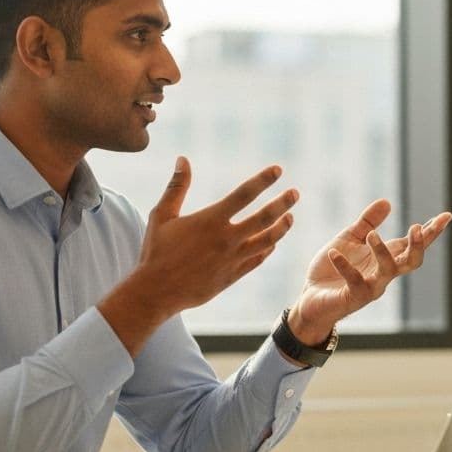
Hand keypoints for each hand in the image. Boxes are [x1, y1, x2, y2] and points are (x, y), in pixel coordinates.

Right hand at [100, 157, 296, 354]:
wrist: (156, 292)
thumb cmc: (156, 251)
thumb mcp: (161, 215)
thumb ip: (176, 187)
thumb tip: (183, 159)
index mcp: (211, 220)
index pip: (244, 194)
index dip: (263, 180)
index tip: (277, 170)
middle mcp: (226, 239)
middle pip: (264, 218)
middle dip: (282, 203)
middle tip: (295, 193)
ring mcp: (232, 259)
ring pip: (266, 241)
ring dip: (281, 228)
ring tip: (290, 217)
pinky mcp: (232, 276)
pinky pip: (257, 260)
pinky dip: (267, 249)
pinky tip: (273, 243)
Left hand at [289, 200, 451, 347]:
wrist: (310, 298)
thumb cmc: (331, 270)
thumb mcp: (350, 239)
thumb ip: (367, 222)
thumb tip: (387, 201)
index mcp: (386, 258)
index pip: (413, 244)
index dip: (431, 231)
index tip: (447, 216)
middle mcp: (384, 274)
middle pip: (412, 261)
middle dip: (418, 246)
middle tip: (417, 227)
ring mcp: (371, 287)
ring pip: (388, 271)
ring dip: (382, 252)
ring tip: (372, 235)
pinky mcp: (353, 297)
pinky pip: (354, 281)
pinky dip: (344, 266)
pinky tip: (333, 253)